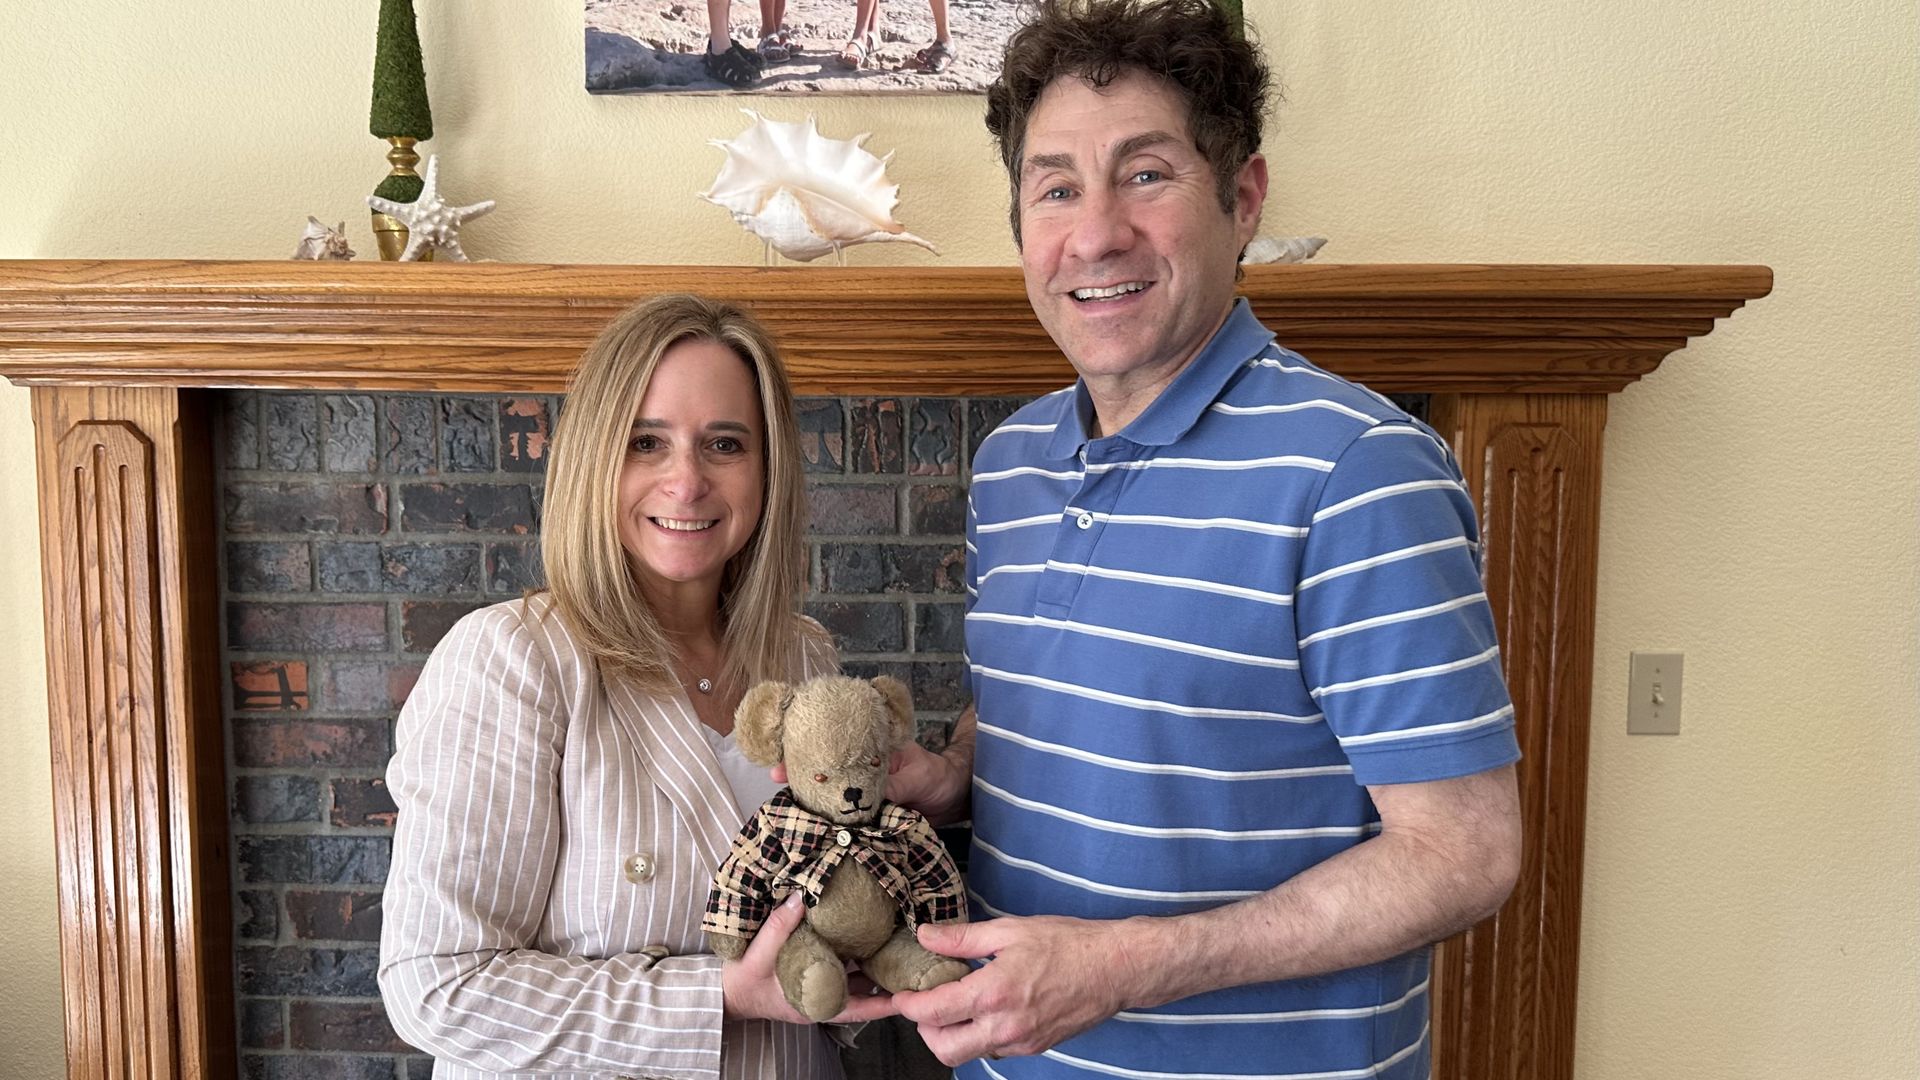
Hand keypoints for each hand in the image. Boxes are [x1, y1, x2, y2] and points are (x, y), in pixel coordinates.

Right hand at [720, 893, 899, 1024]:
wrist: (726, 992)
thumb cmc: (742, 983)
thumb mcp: (757, 956)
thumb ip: (778, 927)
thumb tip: (801, 896)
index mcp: (814, 1003)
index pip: (857, 1008)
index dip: (883, 1004)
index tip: (908, 997)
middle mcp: (823, 997)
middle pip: (864, 991)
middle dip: (887, 979)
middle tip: (913, 961)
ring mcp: (820, 986)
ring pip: (855, 978)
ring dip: (873, 964)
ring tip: (898, 943)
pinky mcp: (814, 973)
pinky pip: (840, 966)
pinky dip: (853, 954)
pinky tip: (865, 935)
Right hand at [771, 746, 958, 816]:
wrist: (957, 797)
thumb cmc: (938, 776)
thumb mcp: (917, 777)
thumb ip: (892, 788)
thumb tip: (864, 803)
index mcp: (868, 751)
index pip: (831, 747)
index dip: (804, 752)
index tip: (781, 763)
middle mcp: (860, 772)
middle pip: (823, 775)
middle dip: (798, 780)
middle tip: (777, 784)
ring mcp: (863, 796)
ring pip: (832, 800)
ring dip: (813, 806)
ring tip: (790, 813)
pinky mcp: (870, 817)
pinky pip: (848, 822)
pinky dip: (834, 828)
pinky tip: (818, 835)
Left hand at [891, 915, 1145, 1063]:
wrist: (1116, 968)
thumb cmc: (1069, 943)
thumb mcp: (1010, 930)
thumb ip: (962, 938)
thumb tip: (925, 936)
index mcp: (994, 993)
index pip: (933, 1012)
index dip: (907, 1005)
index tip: (899, 995)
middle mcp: (1005, 1026)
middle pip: (944, 1049)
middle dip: (925, 1030)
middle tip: (924, 1005)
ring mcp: (1021, 1041)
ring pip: (968, 1053)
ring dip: (951, 1035)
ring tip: (954, 1004)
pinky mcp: (1035, 1047)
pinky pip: (994, 1049)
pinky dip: (979, 1034)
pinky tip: (985, 1008)